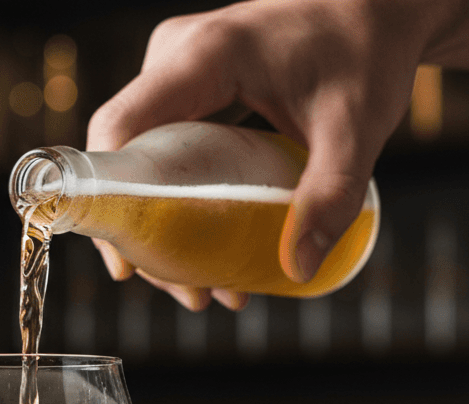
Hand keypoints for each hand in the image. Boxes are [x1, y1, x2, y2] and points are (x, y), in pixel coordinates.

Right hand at [88, 0, 468, 306]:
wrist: (379, 7)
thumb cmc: (367, 48)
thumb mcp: (355, 126)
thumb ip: (330, 195)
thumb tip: (296, 267)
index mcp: (203, 56)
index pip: (119, 129)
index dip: (107, 198)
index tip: (125, 262)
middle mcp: (174, 60)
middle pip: (126, 160)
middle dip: (145, 236)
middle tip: (187, 291)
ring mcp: (176, 74)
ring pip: (141, 164)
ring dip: (161, 229)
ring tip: (203, 286)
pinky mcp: (187, 91)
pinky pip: (162, 154)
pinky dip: (177, 204)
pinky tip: (207, 251)